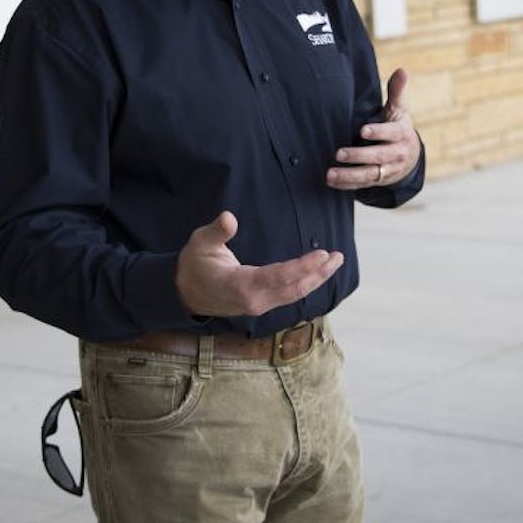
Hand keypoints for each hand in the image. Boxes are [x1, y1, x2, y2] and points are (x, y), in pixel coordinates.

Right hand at [174, 211, 343, 317]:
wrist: (184, 293)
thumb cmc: (194, 265)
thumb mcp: (199, 243)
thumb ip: (216, 231)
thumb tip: (229, 217)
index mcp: (241, 285)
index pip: (279, 277)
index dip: (302, 267)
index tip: (322, 254)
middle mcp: (255, 300)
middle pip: (295, 289)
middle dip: (319, 274)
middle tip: (338, 257)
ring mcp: (259, 305)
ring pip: (294, 294)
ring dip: (316, 279)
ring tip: (334, 263)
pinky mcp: (261, 305)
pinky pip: (289, 295)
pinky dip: (305, 284)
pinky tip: (316, 274)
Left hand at [326, 67, 419, 190]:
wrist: (410, 156)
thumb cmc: (399, 126)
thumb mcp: (400, 109)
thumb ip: (397, 91)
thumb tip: (402, 70)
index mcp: (401, 134)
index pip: (391, 134)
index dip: (378, 133)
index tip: (362, 130)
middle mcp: (396, 154)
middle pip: (378, 157)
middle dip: (358, 156)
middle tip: (339, 153)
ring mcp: (388, 170)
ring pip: (369, 175)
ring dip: (349, 175)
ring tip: (329, 173)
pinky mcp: (378, 180)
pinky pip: (362, 185)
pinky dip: (346, 184)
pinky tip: (331, 181)